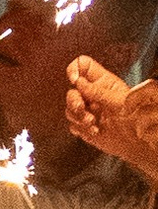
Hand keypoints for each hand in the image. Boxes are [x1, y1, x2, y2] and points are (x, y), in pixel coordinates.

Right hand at [64, 52, 157, 173]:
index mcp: (103, 82)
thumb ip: (98, 92)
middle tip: (82, 108)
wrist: (138, 143)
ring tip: (93, 124)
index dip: (75, 69)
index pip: (83, 66)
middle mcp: (93, 95)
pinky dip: (81, 130)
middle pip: (72, 91)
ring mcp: (89, 110)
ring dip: (78, 118)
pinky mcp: (85, 126)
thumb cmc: (137, 119)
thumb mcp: (119, 102)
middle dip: (74, 101)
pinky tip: (95, 132)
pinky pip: (73, 125)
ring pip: (69, 109)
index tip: (75, 81)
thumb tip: (79, 82)